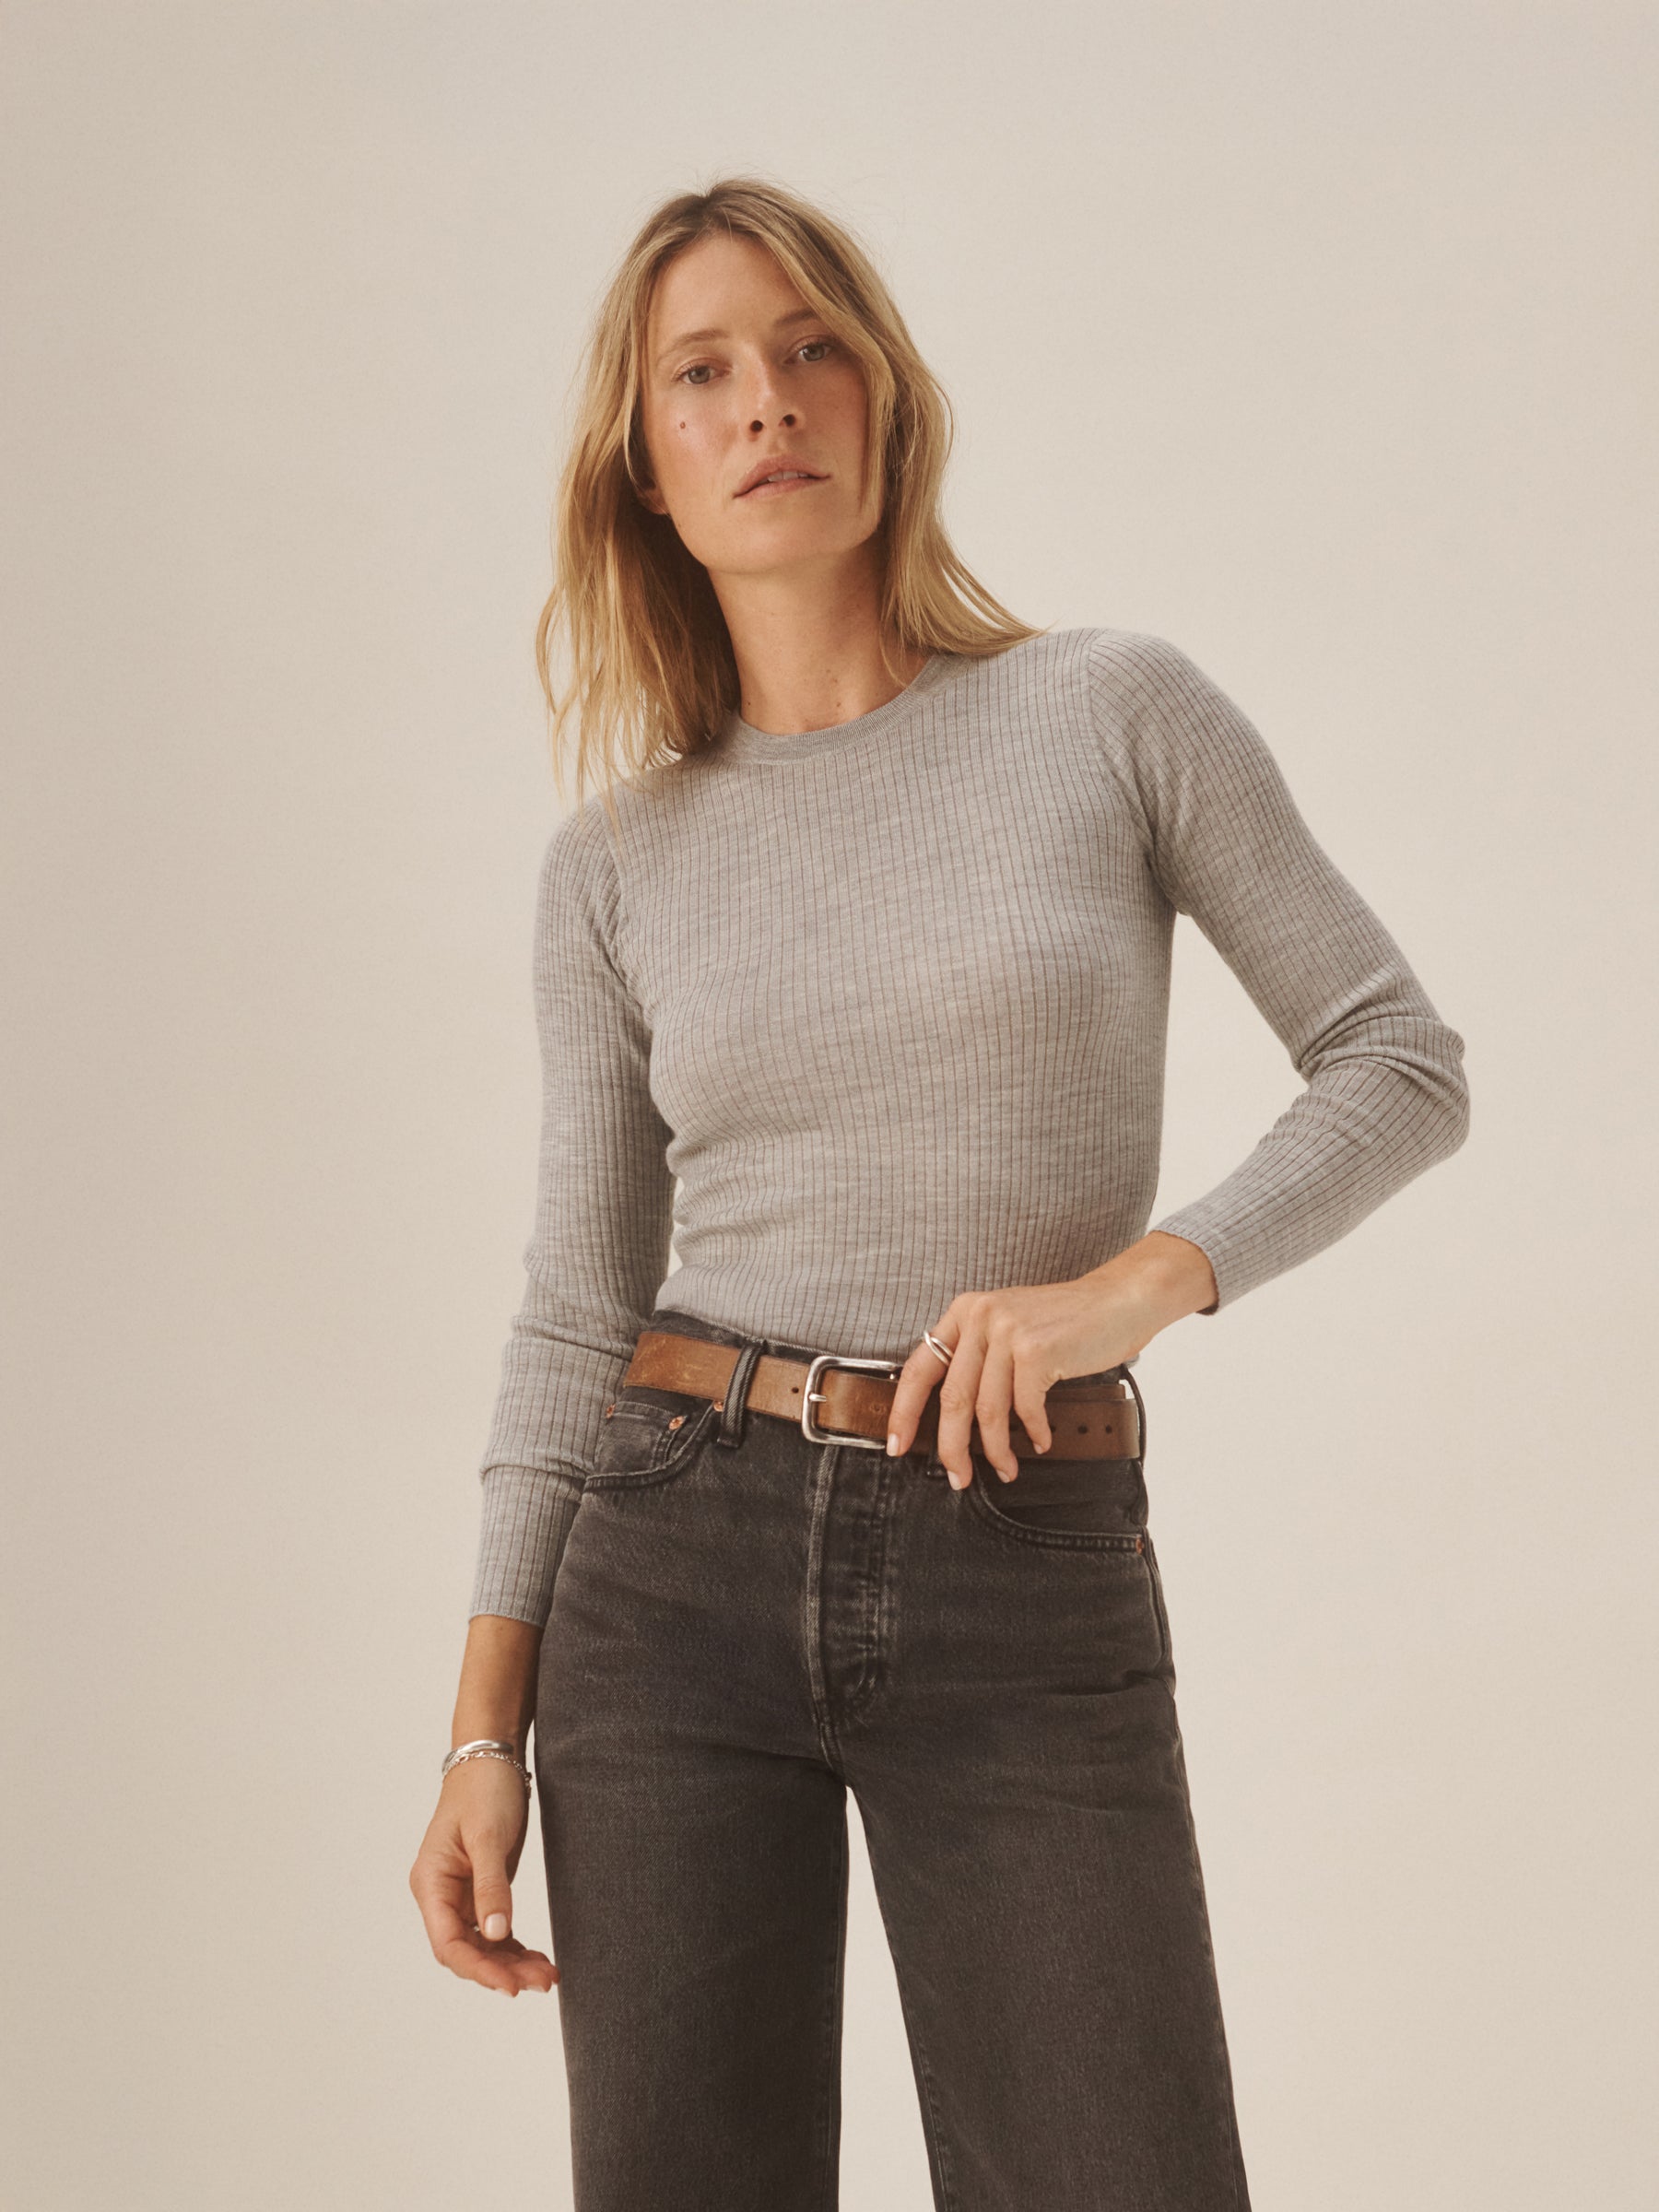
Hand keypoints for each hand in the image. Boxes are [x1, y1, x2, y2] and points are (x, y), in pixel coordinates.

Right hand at [409, 1757, 556, 1997]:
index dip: (478, 1969)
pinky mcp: (483, 1892)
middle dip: (502, 1971)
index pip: (448, 1943)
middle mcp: (442, 1896)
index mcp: (431, 1884)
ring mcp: (461, 1896)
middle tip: (542, 1983)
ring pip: (484, 1946)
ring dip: (513, 1964)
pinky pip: (497, 1932)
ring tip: (549, 1976)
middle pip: (467, 1951)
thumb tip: (496, 1935)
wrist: (492, 1759)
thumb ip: (491, 1886)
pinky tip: (540, 1960)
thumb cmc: (483, 1790)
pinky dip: (516, 1949)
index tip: (510, 1986)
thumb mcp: (487, 1836)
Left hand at [884, 1233, 1217, 1488]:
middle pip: (952, 1399)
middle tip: (958, 1478)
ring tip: (1007, 1468)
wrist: (1119, 1299)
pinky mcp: (1036, 1350)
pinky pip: (1024, 1408)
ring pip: (987, 1411)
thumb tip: (952, 1417)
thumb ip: (979, 1358)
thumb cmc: (1066, 1322)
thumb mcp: (1009, 1327)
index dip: (903, 1412)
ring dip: (996, 1450)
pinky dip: (1033, 1432)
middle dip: (951, 1448)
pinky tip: (1041, 1440)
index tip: (897, 1445)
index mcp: (964, 1311)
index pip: (918, 1368)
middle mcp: (980, 1317)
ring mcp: (1007, 1332)